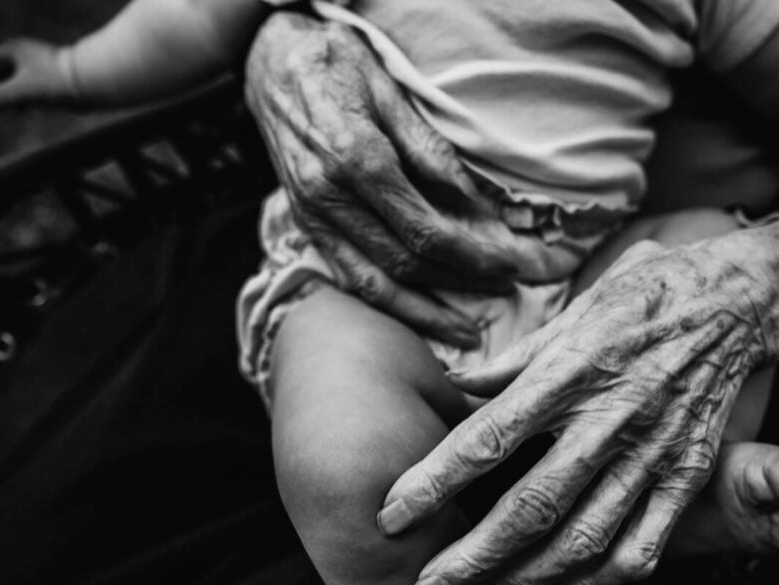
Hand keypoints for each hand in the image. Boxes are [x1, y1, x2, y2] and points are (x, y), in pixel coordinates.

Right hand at [0, 38, 74, 108]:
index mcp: (13, 51)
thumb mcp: (20, 92)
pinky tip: (19, 112)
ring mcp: (39, 67)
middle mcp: (25, 56)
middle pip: (0, 71)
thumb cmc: (54, 83)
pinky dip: (22, 99)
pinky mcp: (52, 81)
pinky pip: (31, 89)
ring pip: (15, 82)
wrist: (91, 83)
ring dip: (4, 95)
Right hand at [245, 13, 570, 347]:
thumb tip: (478, 204)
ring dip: (425, 312)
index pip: (427, 230)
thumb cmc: (335, 64)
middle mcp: (330, 198)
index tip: (509, 264)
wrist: (269, 61)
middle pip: (407, 262)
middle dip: (460, 283)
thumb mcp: (392, 92)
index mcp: (357, 160)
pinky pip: (349, 277)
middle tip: (504, 288)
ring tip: (465, 328)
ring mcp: (313, 216)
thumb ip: (432, 153)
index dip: (473, 256)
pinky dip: (388, 302)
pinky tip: (419, 313)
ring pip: (374, 285)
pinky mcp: (306, 224)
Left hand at [377, 218, 778, 584]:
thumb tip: (457, 381)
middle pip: (533, 504)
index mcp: (572, 369)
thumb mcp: (576, 309)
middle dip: (473, 556)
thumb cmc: (644, 296)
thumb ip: (515, 358)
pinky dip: (594, 582)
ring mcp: (654, 452)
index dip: (436, 479)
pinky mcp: (687, 476)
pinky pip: (641, 546)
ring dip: (525, 581)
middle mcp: (611, 417)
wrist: (737, 300)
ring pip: (584, 538)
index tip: (392, 513)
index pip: (490, 436)